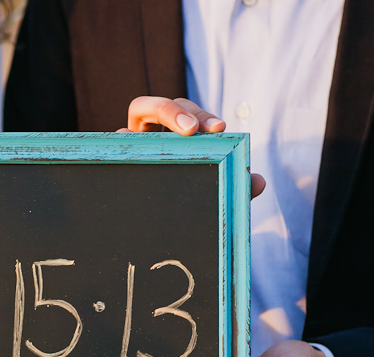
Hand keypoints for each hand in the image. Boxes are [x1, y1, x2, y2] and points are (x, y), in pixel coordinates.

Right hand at [124, 96, 266, 197]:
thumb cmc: (183, 205)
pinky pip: (116, 145)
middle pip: (158, 104)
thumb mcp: (211, 191)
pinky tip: (135, 157)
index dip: (200, 114)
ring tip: (173, 137)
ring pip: (134, 115)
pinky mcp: (115, 159)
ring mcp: (129, 145)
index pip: (184, 111)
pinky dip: (125, 143)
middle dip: (175, 110)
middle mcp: (148, 134)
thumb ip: (234, 184)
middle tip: (194, 131)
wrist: (156, 235)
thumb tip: (258, 181)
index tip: (220, 129)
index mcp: (172, 134)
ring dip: (156, 115)